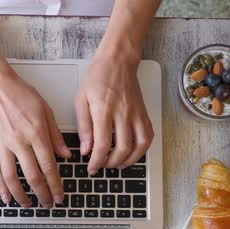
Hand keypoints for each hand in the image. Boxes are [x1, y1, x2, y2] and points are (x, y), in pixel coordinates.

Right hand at [0, 68, 70, 207]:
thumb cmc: (20, 94)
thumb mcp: (46, 110)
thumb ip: (56, 136)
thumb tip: (66, 155)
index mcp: (36, 133)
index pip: (49, 166)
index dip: (55, 185)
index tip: (60, 196)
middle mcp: (19, 142)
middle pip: (32, 176)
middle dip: (42, 194)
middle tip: (48, 203)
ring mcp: (4, 145)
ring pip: (12, 178)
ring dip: (21, 195)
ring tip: (28, 204)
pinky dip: (1, 186)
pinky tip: (6, 196)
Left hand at [75, 56, 153, 173]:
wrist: (118, 60)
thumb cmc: (98, 77)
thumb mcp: (81, 99)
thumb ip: (83, 126)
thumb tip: (86, 149)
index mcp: (104, 109)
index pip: (102, 144)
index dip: (97, 161)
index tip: (91, 168)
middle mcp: (123, 112)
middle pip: (122, 148)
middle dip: (111, 163)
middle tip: (102, 166)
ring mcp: (136, 113)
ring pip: (140, 146)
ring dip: (129, 160)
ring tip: (118, 164)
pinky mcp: (144, 112)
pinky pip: (148, 136)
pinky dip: (142, 150)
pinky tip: (132, 153)